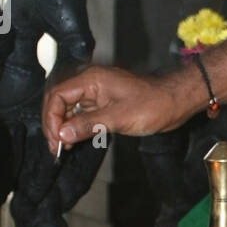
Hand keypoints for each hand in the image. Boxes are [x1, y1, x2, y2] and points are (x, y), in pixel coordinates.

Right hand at [42, 65, 197, 154]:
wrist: (174, 102)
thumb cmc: (153, 105)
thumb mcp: (118, 117)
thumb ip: (88, 124)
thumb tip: (62, 133)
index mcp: (92, 79)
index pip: (58, 95)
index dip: (52, 117)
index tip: (55, 138)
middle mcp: (91, 83)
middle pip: (60, 101)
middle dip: (54, 123)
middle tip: (56, 146)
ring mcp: (96, 92)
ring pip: (69, 108)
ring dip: (63, 126)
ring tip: (63, 146)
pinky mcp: (103, 103)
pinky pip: (82, 113)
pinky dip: (75, 126)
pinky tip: (74, 140)